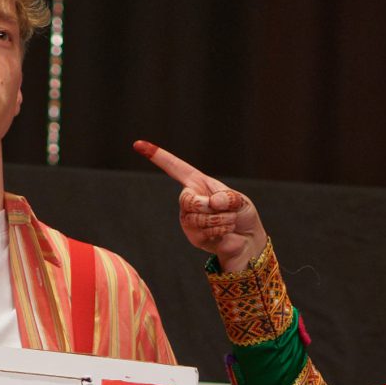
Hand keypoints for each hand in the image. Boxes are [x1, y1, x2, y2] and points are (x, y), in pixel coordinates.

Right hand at [137, 140, 263, 270]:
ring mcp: (189, 218)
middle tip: (224, 209)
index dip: (158, 156)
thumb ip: (228, 198)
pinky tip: (224, 232)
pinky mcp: (192, 235)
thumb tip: (212, 201)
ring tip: (230, 221)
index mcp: (198, 183)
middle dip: (209, 206)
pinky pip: (202, 231)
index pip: (175, 167)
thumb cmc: (242, 214)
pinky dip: (220, 230)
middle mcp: (189, 199)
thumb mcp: (240, 200)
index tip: (138, 144)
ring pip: (197, 218)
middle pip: (187, 200)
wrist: (247, 240)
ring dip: (221, 220)